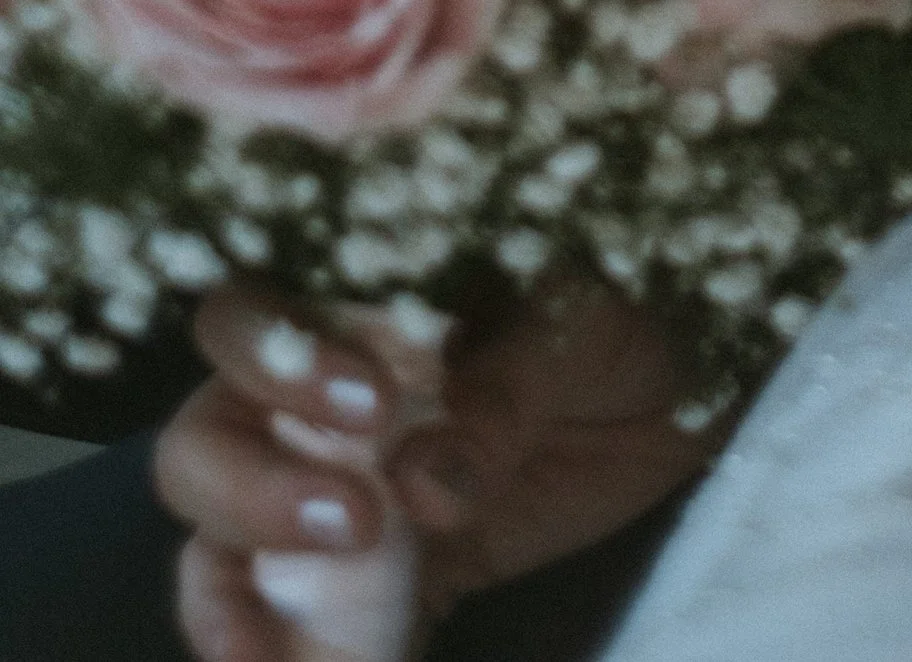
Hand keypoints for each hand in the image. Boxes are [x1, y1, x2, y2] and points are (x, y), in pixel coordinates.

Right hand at [162, 276, 721, 659]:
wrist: (688, 380)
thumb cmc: (624, 306)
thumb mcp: (580, 323)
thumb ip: (503, 388)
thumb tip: (420, 485)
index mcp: (354, 299)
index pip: (254, 317)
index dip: (278, 359)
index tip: (368, 408)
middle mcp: (317, 394)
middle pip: (208, 433)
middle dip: (245, 485)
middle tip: (353, 520)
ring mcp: (335, 490)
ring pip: (219, 536)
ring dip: (226, 592)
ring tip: (256, 652)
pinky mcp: (375, 580)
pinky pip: (296, 622)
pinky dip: (277, 654)